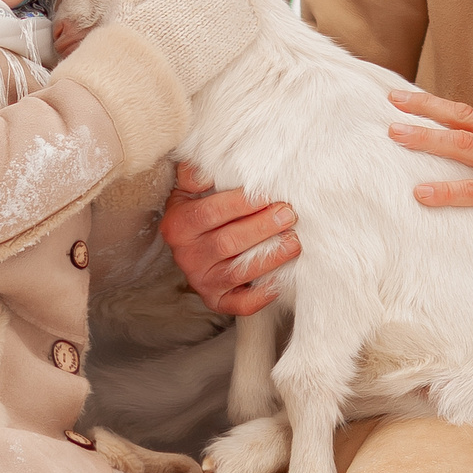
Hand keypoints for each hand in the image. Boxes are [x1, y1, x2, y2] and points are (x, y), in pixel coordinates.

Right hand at [159, 160, 298, 315]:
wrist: (194, 244)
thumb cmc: (200, 208)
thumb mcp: (189, 188)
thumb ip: (195, 173)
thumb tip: (205, 168)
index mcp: (178, 225)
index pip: (209, 213)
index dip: (240, 204)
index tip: (267, 194)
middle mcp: (186, 256)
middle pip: (226, 243)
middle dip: (261, 228)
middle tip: (288, 214)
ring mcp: (201, 281)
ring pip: (236, 272)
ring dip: (268, 258)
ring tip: (293, 242)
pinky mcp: (216, 300)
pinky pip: (240, 304)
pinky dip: (261, 294)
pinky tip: (280, 279)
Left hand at [390, 90, 472, 233]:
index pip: (471, 116)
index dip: (439, 108)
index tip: (410, 102)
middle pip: (461, 116)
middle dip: (424, 108)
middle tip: (393, 102)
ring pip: (462, 144)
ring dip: (426, 137)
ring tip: (395, 135)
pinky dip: (445, 190)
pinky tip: (421, 193)